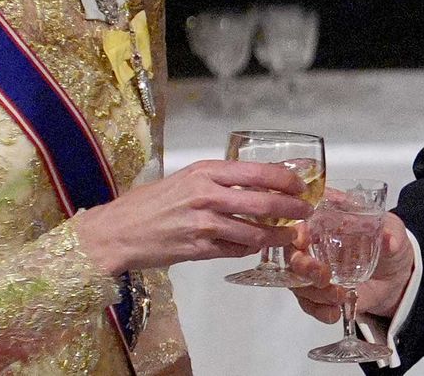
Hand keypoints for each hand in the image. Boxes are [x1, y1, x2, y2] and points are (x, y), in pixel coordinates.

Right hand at [74, 159, 313, 274]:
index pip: (257, 172)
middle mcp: (206, 195)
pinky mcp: (199, 250)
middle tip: (306, 213)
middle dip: (291, 209)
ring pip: (253, 232)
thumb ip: (216, 181)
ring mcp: (203, 224)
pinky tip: (255, 247)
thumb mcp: (184, 179)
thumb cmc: (148, 203)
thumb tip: (252, 183)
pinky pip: (235, 250)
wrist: (116, 232)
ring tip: (290, 236)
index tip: (300, 185)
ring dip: (277, 235)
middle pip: (263, 202)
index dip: (284, 180)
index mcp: (204, 172)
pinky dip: (249, 249)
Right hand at [287, 211, 413, 323]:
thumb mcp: (395, 233)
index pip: (302, 222)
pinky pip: (308, 304)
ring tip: (339, 296)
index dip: (297, 230)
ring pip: (297, 282)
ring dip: (314, 293)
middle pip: (292, 254)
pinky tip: (334, 313)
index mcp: (328, 222)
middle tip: (323, 276)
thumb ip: (392, 234)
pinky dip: (319, 311)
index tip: (304, 239)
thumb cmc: (390, 245)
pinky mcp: (320, 294)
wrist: (397, 279)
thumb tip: (389, 240)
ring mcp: (315, 272)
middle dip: (302, 266)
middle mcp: (315, 246)